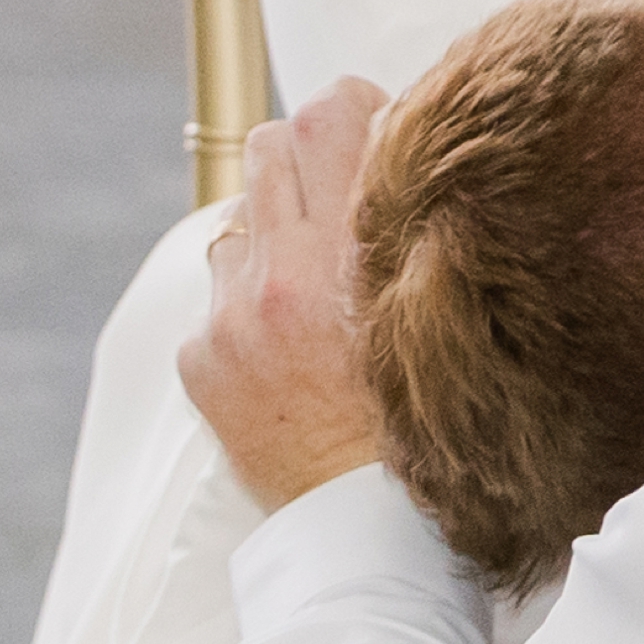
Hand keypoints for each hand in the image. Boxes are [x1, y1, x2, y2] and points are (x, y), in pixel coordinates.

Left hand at [178, 82, 389, 508]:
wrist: (365, 533)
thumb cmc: (428, 417)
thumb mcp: (441, 305)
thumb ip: (414, 219)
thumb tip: (403, 141)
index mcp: (352, 251)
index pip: (331, 110)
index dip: (356, 113)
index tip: (378, 142)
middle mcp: (281, 273)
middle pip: (271, 142)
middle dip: (307, 159)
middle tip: (341, 202)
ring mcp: (232, 317)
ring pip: (237, 215)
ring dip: (272, 230)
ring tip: (314, 283)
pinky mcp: (202, 359)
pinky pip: (216, 292)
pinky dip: (247, 303)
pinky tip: (286, 345)